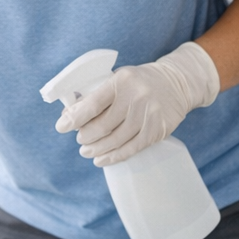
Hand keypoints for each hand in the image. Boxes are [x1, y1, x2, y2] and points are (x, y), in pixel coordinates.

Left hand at [55, 41, 218, 166]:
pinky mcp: (158, 130)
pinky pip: (131, 148)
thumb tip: (68, 114)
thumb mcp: (118, 79)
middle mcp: (136, 97)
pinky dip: (114, 156)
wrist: (177, 83)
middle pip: (103, 126)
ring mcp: (149, 115)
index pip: (93, 104)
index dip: (74, 118)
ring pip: (115, 140)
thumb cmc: (138, 82)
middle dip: (85, 136)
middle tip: (80, 140)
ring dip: (96, 149)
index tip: (61, 127)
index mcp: (121, 81)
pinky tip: (102, 159)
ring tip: (86, 151)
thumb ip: (95, 95)